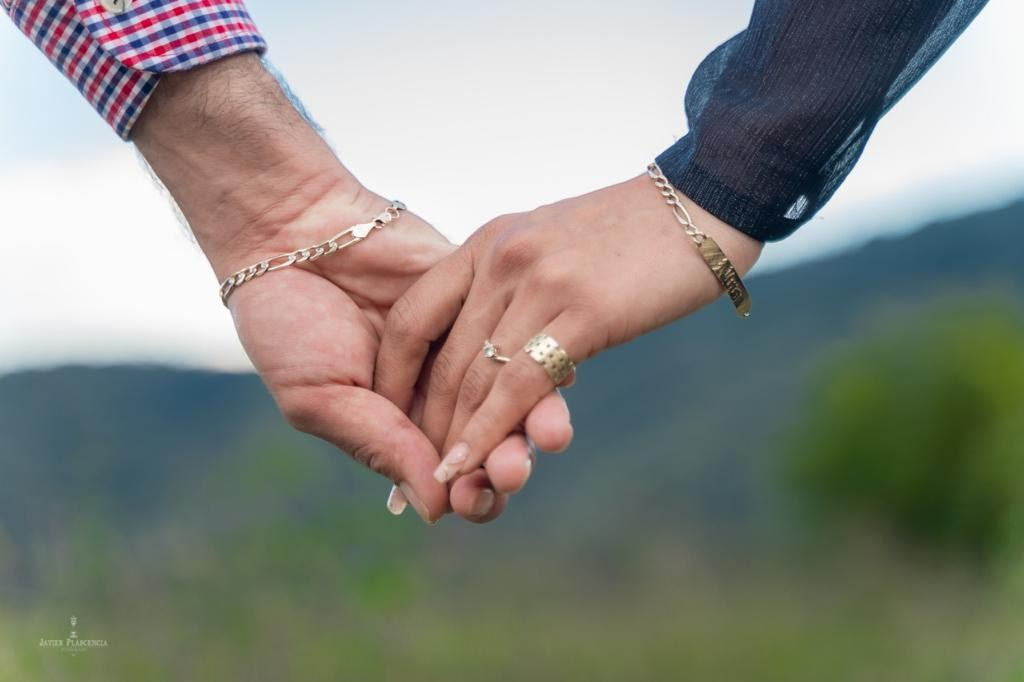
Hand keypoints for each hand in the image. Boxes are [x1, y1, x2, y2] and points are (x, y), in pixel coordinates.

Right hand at [131, 54, 571, 522]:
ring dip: (534, 418)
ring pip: (516, 390)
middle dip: (509, 463)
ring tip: (547, 436)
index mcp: (400, 426)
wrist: (292, 230)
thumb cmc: (288, 323)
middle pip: (493, 441)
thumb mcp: (322, 397)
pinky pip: (521, 331)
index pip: (451, 474)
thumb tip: (439, 511)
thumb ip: (382, 446)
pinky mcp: (482, 294)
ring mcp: (465, 343)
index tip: (472, 502)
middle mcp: (441, 391)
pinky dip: (539, 355)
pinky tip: (554, 375)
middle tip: (514, 474)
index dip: (471, 495)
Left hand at [375, 174, 762, 481]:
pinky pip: (520, 386)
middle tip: (414, 467)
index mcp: (487, 243)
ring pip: (476, 377)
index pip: (414, 315)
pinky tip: (472, 464)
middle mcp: (500, 258)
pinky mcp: (581, 312)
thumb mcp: (550, 246)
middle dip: (424, 421)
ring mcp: (538, 283)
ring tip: (439, 484)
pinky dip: (490, 432)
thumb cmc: (630, 237)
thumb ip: (514, 287)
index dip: (394, 373)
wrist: (701, 207)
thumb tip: (493, 341)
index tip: (389, 415)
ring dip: (453, 439)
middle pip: (442, 355)